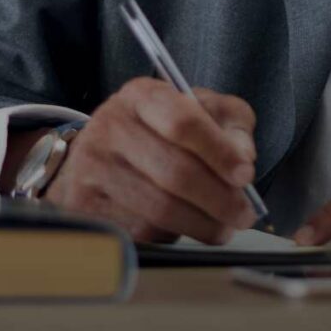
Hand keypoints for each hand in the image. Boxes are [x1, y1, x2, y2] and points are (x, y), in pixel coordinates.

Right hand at [43, 78, 257, 243]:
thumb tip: (242, 159)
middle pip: (175, 172)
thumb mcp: (201, 112)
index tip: (246, 175)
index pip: (183, 122)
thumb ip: (231, 125)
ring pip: (160, 208)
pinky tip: (184, 227)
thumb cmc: (161, 133)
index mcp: (141, 96)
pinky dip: (172, 235)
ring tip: (223, 228)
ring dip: (202, 225)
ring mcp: (92, 166)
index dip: (220, 152)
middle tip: (243, 214)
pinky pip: (140, 230)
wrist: (100, 154)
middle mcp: (110, 125)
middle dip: (220, 199)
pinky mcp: (85, 203)